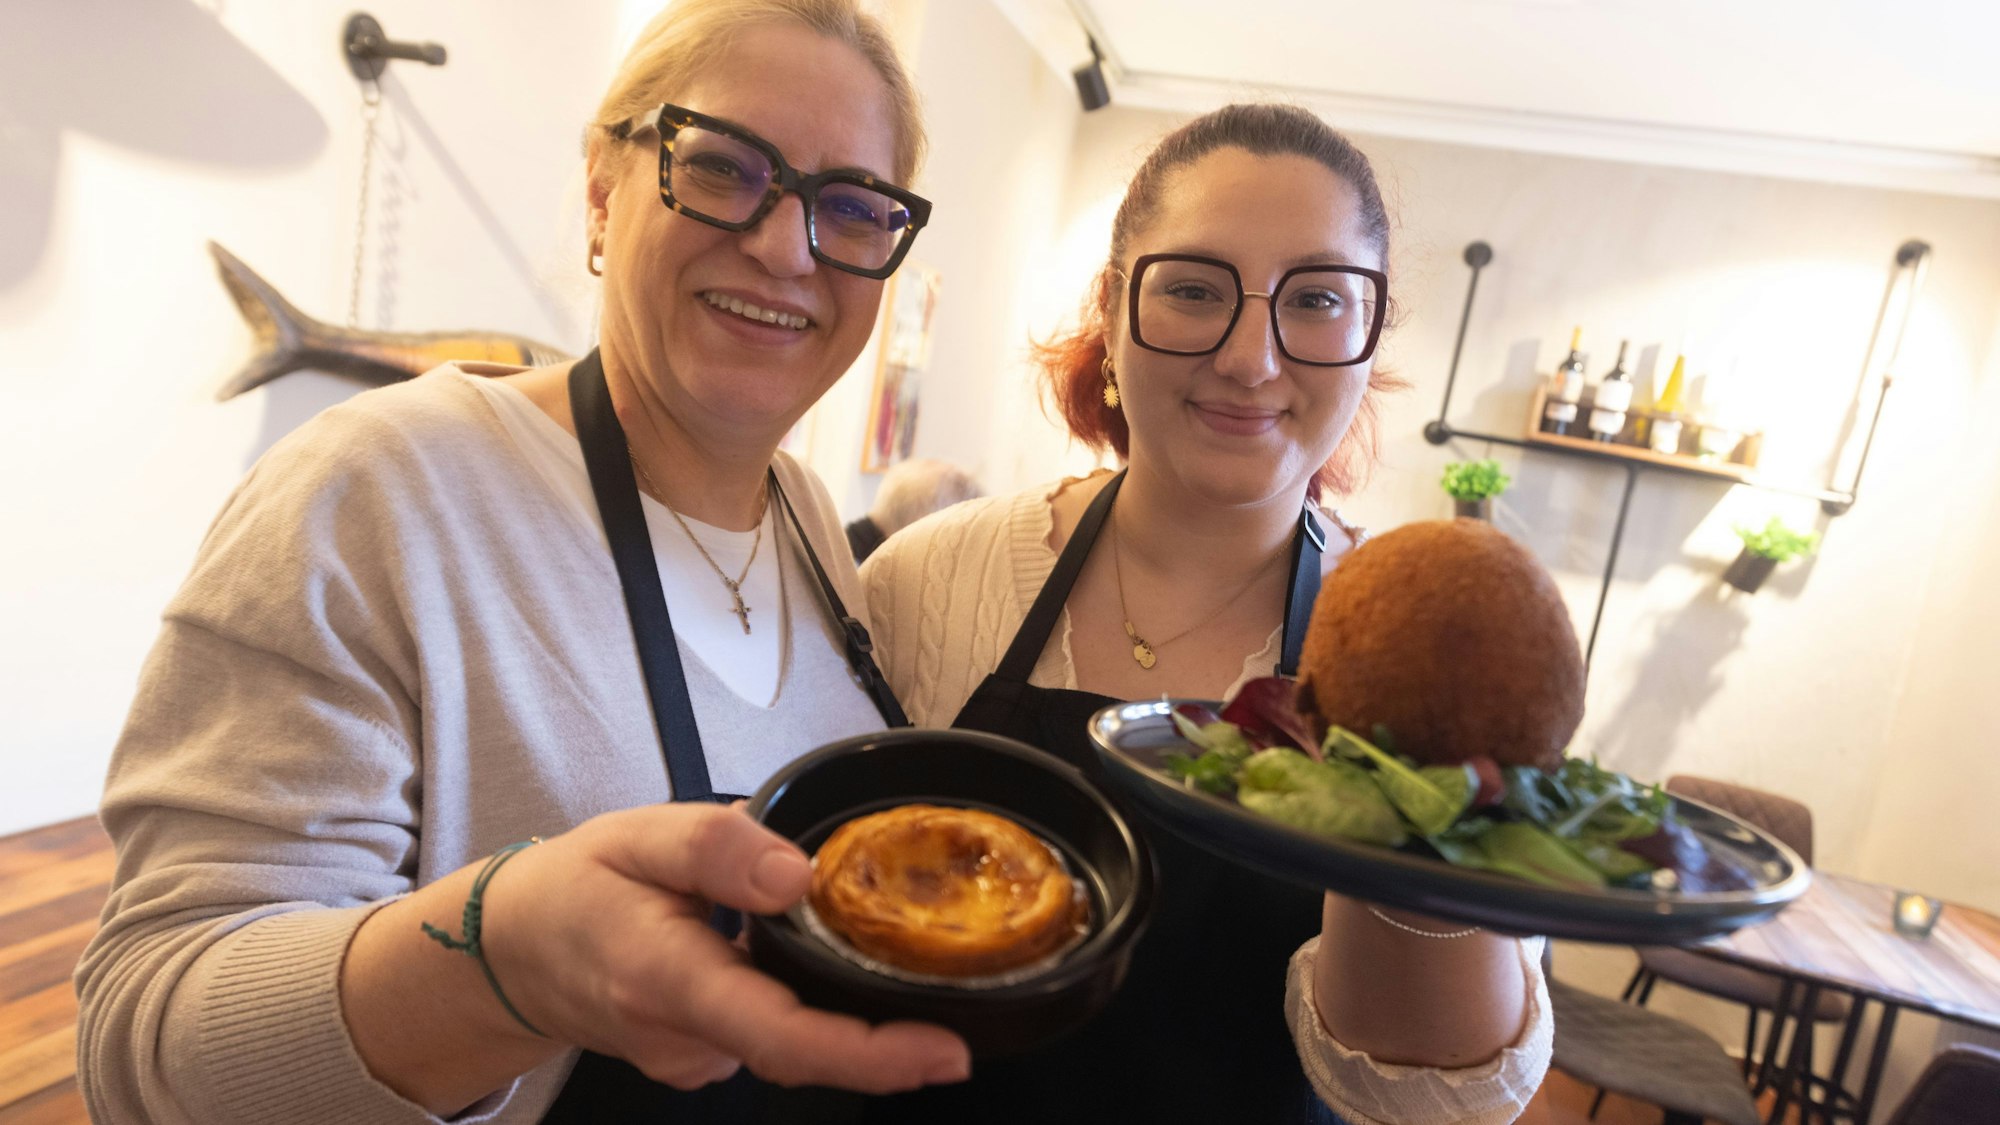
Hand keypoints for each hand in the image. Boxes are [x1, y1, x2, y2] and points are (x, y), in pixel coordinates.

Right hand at [481, 803, 970, 1091]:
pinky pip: (769, 1034)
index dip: (869, 1054)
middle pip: (803, 1050)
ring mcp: (693, 1061)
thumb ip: (716, 849)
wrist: (510, 953)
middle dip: (884, 1039)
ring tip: (865, 949)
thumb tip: (797, 874)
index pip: (781, 1035)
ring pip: (789, 1038)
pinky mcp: (701, 1062)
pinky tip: (800, 958)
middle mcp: (685, 1038)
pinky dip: (798, 1001)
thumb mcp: (636, 835)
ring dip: (836, 1004)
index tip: (944, 1053)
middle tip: (955, 1007)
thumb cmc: (577, 886)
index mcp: (669, 979)